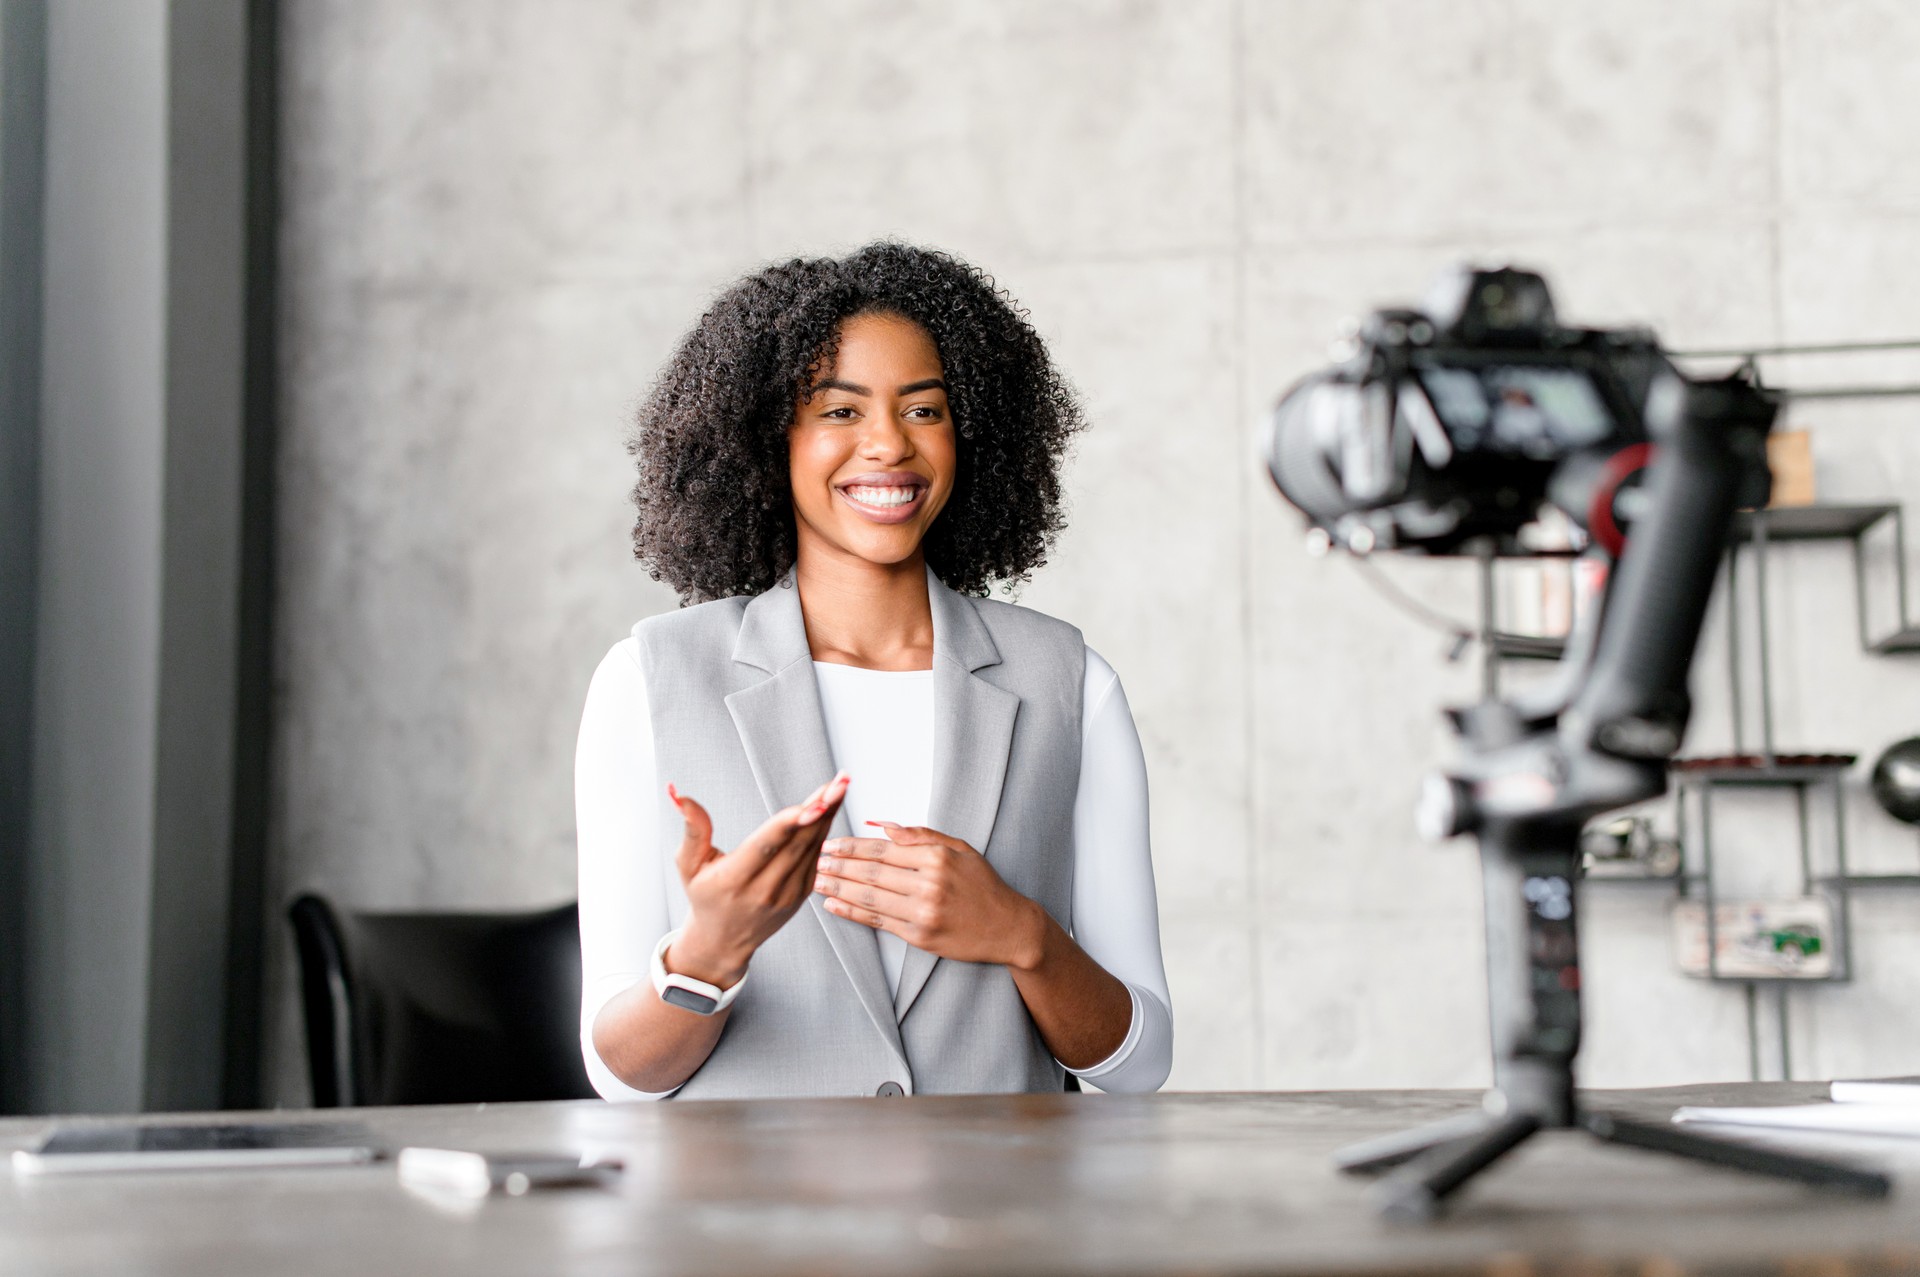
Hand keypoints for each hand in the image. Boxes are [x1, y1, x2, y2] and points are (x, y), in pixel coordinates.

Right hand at [666, 771, 848, 987]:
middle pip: (798, 843)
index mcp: (734, 881)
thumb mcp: (688, 865)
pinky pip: (815, 857)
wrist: (723, 941)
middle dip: (822, 809)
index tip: (815, 801)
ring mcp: (788, 894)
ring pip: (812, 848)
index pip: (767, 845)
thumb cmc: (704, 896)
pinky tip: (831, 805)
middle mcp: (765, 890)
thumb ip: (692, 829)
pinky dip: (824, 830)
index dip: (792, 822)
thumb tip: (679, 793)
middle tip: (840, 780)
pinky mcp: (802, 894)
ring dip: (829, 815)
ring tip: (841, 784)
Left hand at [812, 821, 1045, 969]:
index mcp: (937, 858)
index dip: (852, 847)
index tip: (830, 843)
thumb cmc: (983, 885)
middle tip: (815, 860)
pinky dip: (852, 913)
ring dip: (838, 888)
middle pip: (871, 872)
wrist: (1008, 927)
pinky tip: (834, 905)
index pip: (883, 849)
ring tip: (816, 880)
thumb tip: (881, 825)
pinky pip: (877, 922)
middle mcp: (928, 884)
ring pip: (869, 897)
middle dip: (839, 866)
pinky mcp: (919, 936)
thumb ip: (920, 835)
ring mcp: (923, 912)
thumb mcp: (960, 848)